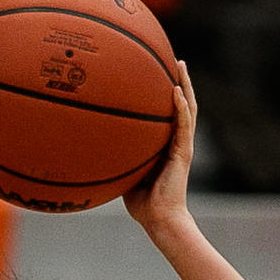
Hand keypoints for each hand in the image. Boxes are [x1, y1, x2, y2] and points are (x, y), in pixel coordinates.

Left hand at [123, 57, 197, 233]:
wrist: (159, 219)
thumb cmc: (142, 202)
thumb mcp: (126, 172)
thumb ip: (117, 156)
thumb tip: (91, 144)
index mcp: (167, 145)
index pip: (170, 113)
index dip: (168, 93)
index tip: (160, 73)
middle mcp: (178, 141)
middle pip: (183, 104)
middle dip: (180, 81)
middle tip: (175, 60)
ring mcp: (183, 146)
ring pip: (188, 109)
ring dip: (185, 85)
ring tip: (180, 65)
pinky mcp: (183, 153)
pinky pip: (183, 125)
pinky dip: (180, 107)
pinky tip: (175, 91)